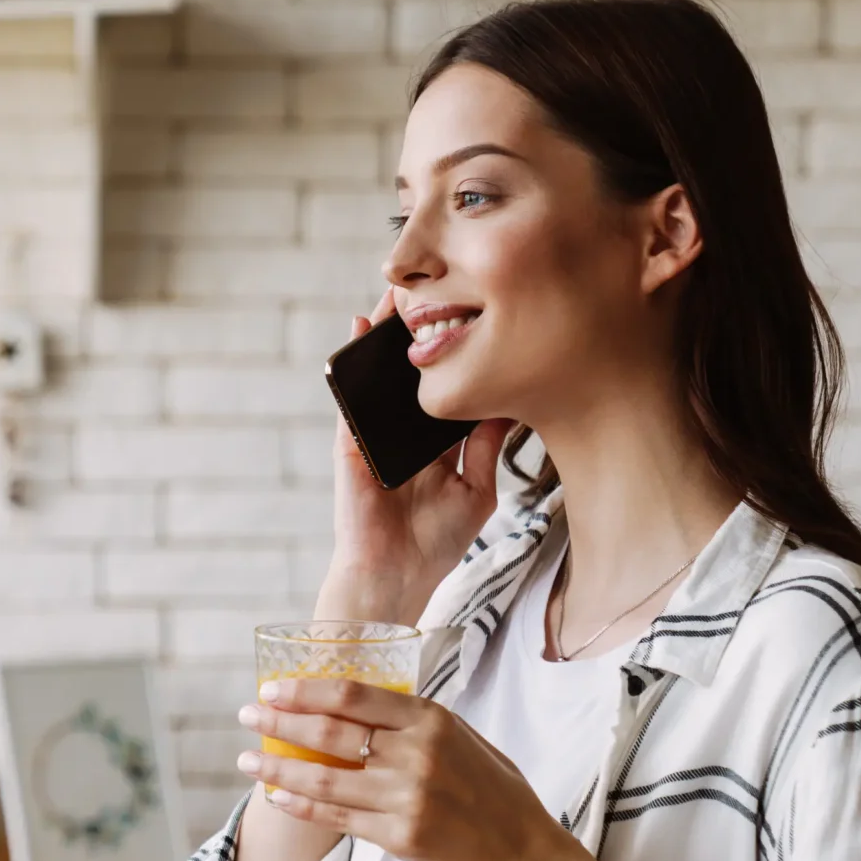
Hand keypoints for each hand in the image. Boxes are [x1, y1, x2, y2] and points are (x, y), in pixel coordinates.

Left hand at [235, 676, 568, 860]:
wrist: (518, 849)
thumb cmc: (489, 787)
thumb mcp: (457, 736)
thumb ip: (409, 722)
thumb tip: (347, 705)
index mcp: (431, 720)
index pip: (352, 696)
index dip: (305, 690)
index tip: (272, 687)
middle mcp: (416, 755)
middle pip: (329, 732)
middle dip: (280, 721)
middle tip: (248, 714)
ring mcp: (405, 798)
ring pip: (323, 777)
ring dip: (277, 768)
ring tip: (247, 761)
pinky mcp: (398, 837)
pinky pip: (336, 817)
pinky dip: (300, 806)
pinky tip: (275, 797)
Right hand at [317, 290, 516, 625]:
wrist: (395, 578)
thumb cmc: (434, 543)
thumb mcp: (477, 488)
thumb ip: (488, 446)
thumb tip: (511, 402)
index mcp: (435, 442)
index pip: (447, 385)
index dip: (458, 350)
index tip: (480, 311)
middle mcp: (404, 431)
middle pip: (413, 370)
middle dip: (423, 329)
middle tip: (441, 283)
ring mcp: (374, 432)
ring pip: (379, 372)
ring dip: (385, 330)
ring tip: (400, 287)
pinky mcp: (349, 440)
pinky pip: (348, 391)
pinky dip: (352, 359)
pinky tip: (362, 325)